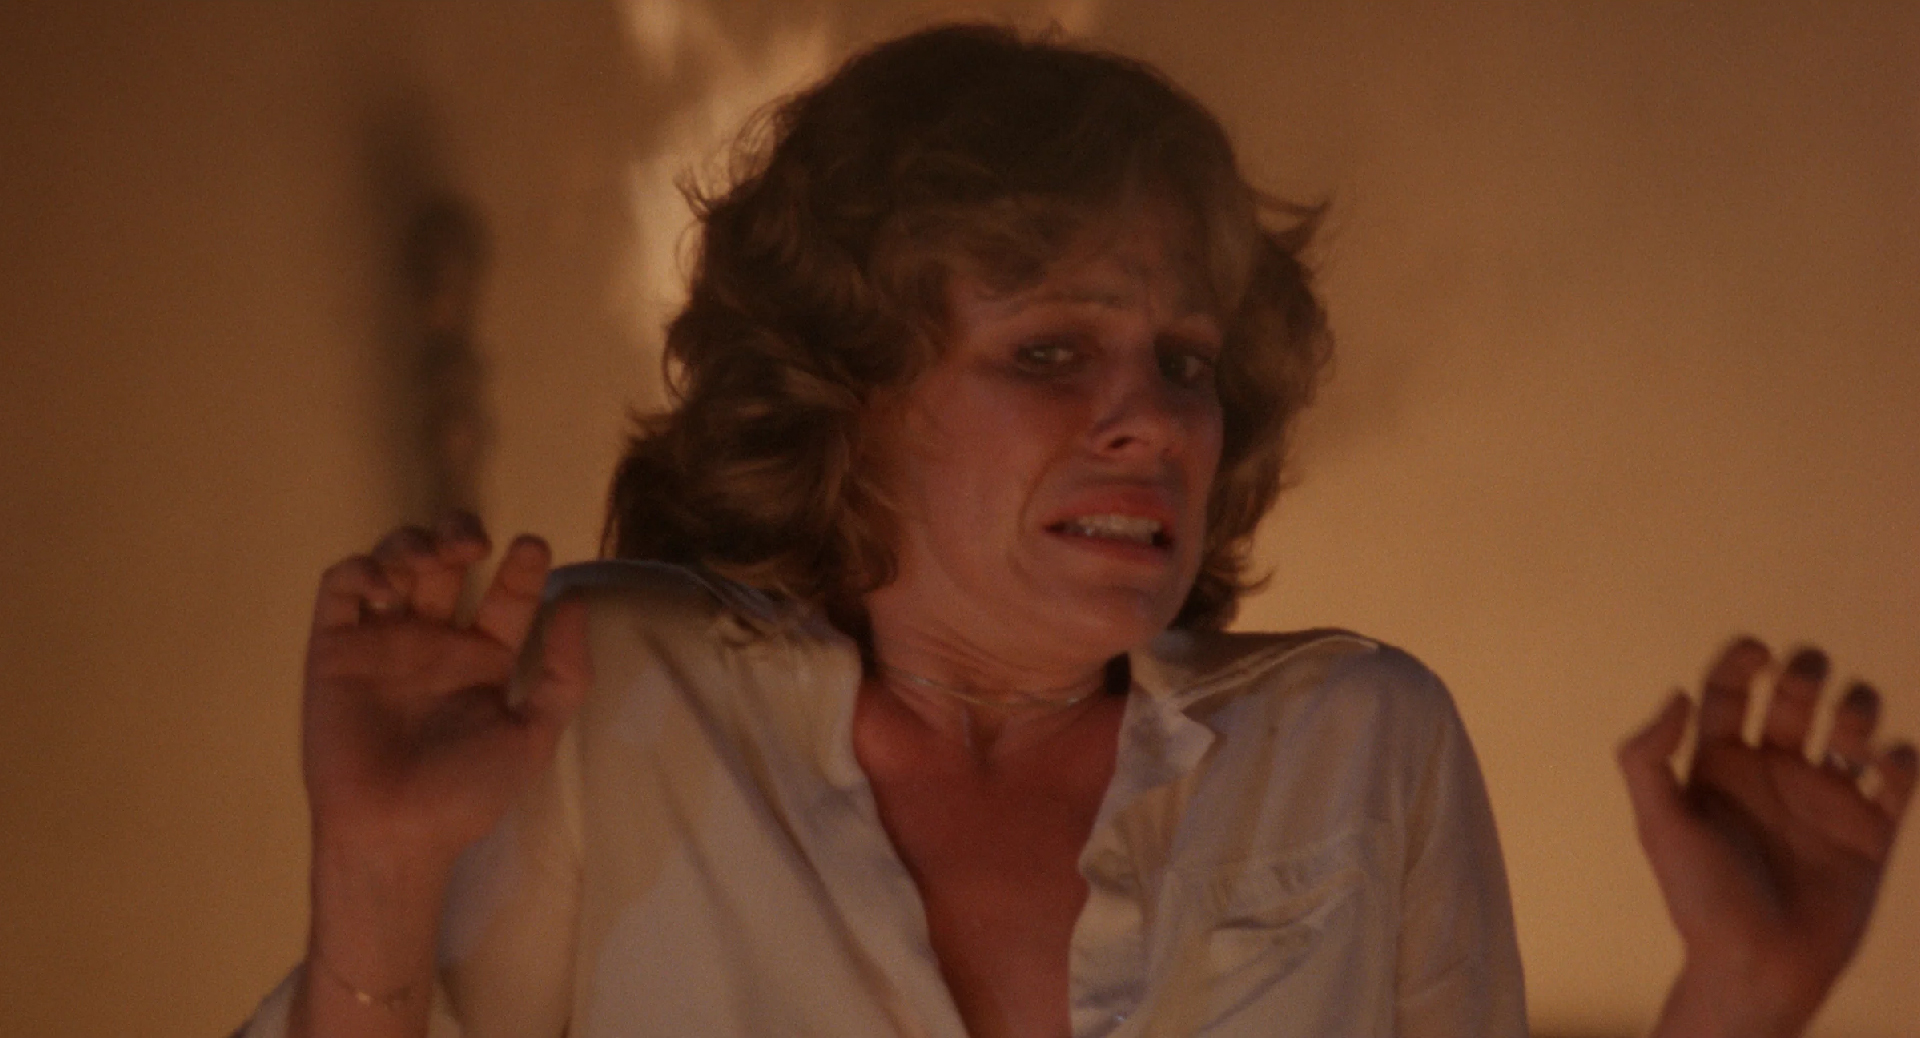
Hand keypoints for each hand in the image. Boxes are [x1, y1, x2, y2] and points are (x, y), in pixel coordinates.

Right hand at [302, 513, 589, 872]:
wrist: (395, 833)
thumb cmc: (466, 794)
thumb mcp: (534, 735)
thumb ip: (564, 673)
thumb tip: (578, 600)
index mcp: (482, 661)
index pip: (506, 596)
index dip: (522, 567)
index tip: (534, 547)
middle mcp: (433, 643)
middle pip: (446, 564)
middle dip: (459, 534)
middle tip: (475, 544)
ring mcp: (382, 642)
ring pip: (394, 562)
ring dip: (413, 543)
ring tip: (436, 558)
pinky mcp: (334, 648)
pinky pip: (341, 588)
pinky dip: (364, 569)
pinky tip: (391, 588)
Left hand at [1619, 638, 1916, 1037]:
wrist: (1758, 967)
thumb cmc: (1700, 900)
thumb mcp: (1658, 825)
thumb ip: (1648, 757)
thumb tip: (1679, 694)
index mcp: (1719, 763)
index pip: (1732, 689)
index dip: (1743, 658)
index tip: (1758, 650)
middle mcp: (1772, 771)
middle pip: (1798, 692)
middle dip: (1808, 670)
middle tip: (1805, 682)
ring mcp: (1824, 797)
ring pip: (1853, 722)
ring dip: (1859, 708)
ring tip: (1845, 741)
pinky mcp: (1871, 829)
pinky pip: (1898, 774)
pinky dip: (1900, 756)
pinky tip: (1879, 767)